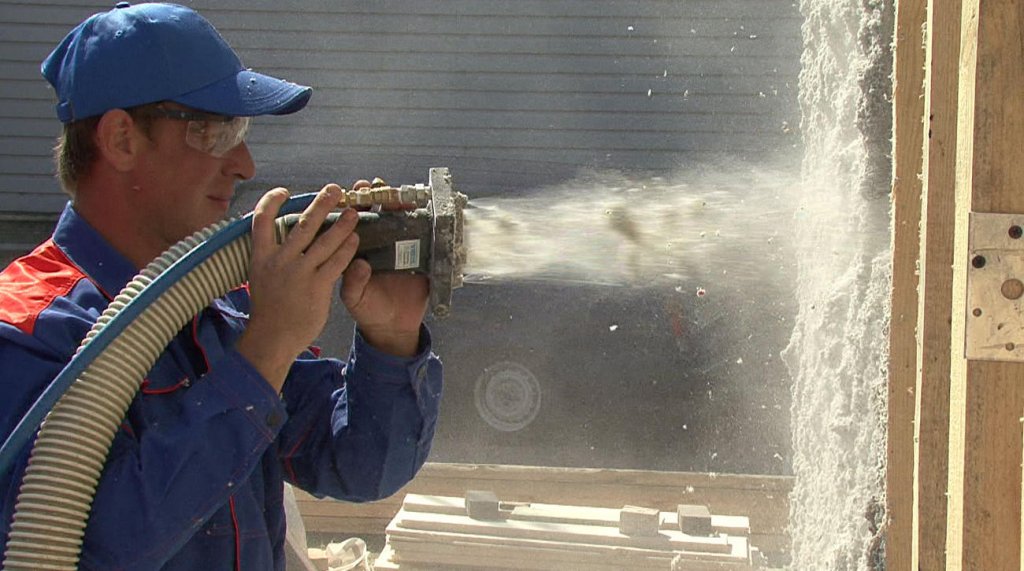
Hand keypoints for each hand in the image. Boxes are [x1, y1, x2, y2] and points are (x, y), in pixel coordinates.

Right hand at [236, 184, 359, 390]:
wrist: (272, 338)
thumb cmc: (268, 309)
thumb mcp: (260, 277)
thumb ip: (270, 257)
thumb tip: (277, 237)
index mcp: (260, 256)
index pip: (261, 220)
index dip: (270, 202)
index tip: (283, 192)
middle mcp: (279, 260)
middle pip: (301, 224)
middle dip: (320, 204)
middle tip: (334, 190)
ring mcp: (299, 273)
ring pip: (324, 240)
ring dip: (342, 224)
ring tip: (354, 212)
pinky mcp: (316, 286)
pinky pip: (336, 263)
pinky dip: (347, 249)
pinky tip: (355, 241)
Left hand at [340, 180, 428, 356]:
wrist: (394, 327)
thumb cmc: (368, 310)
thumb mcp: (355, 299)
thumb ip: (354, 282)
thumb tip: (359, 264)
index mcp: (360, 249)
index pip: (355, 220)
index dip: (354, 204)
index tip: (353, 193)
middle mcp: (381, 243)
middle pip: (380, 213)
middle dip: (378, 196)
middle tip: (375, 185)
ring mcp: (403, 248)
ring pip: (403, 220)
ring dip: (402, 206)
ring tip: (402, 196)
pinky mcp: (422, 257)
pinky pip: (426, 238)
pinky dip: (428, 225)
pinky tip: (430, 214)